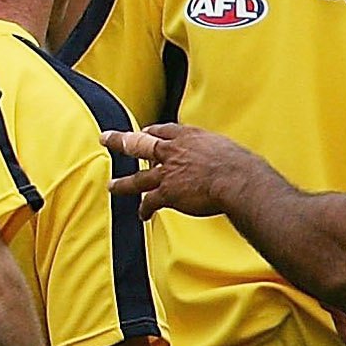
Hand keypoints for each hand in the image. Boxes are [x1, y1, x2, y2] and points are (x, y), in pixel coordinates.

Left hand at [106, 122, 257, 218]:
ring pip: (138, 178)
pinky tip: (142, 215)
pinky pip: (150, 202)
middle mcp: (173, 151)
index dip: (152, 132)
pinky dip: (145, 209)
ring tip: (111, 186)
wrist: (237, 179)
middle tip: (105, 138)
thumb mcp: (225, 148)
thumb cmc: (240, 165)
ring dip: (123, 183)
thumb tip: (223, 161)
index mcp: (188, 136)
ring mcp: (167, 172)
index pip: (163, 130)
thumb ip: (214, 152)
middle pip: (139, 143)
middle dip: (120, 141)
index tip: (145, 132)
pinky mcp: (168, 192)